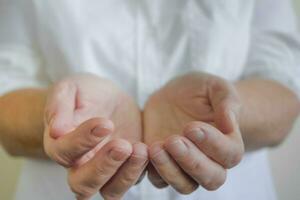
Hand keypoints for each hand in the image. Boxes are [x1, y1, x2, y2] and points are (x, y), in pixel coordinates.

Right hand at [43, 74, 147, 199]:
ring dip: (126, 175)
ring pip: (110, 191)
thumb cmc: (84, 92)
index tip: (105, 123)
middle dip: (104, 167)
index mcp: (60, 143)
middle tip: (123, 145)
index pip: (64, 152)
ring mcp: (104, 169)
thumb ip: (59, 106)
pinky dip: (141, 171)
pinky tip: (149, 150)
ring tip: (140, 149)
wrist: (107, 98)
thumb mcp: (69, 88)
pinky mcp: (125, 167)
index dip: (83, 141)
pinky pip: (133, 181)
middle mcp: (79, 164)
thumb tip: (57, 131)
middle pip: (83, 183)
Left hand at [144, 72, 243, 193]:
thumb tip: (230, 124)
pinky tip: (144, 150)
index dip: (213, 144)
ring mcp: (185, 166)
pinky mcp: (163, 165)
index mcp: (228, 142)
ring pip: (185, 185)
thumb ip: (226, 101)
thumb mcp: (214, 86)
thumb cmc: (199, 90)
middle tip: (173, 140)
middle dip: (192, 162)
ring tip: (155, 148)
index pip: (230, 154)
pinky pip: (159, 180)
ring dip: (170, 171)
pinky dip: (151, 170)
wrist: (174, 96)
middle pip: (211, 178)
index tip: (192, 127)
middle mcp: (210, 161)